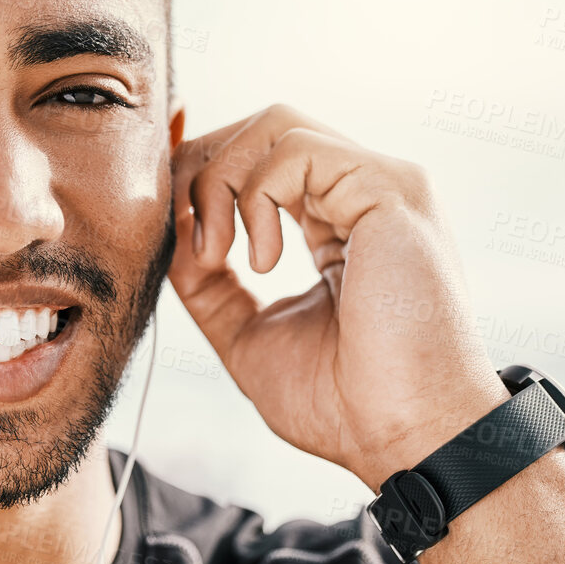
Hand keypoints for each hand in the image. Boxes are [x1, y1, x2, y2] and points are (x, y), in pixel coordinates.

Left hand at [169, 105, 507, 490]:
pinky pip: (295, 148)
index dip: (200, 163)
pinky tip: (264, 261)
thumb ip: (207, 281)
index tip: (161, 192)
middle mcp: (361, 194)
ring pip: (274, 125)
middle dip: (201, 173)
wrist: (403, 438)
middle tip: (196, 249)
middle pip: (260, 129)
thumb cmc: (343, 403)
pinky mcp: (391, 188)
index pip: (261, 158)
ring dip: (222, 184)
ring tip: (221, 256)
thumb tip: (168, 228)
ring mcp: (381, 185)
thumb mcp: (248, 333)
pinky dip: (255, 197)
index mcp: (337, 223)